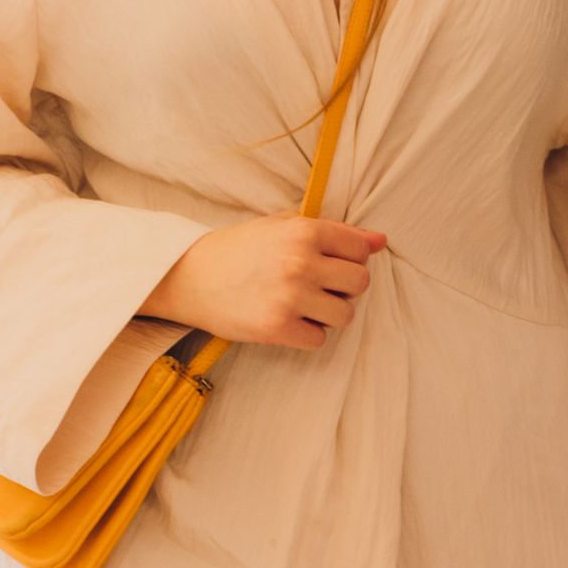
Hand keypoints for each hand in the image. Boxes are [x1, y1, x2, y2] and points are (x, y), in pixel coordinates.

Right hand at [154, 213, 388, 350]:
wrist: (188, 276)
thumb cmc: (238, 250)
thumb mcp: (282, 227)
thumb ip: (332, 233)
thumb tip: (380, 241)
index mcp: (304, 232)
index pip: (360, 250)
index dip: (350, 261)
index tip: (330, 266)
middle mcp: (301, 262)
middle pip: (360, 283)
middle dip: (345, 289)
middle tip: (319, 288)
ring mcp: (290, 296)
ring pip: (345, 315)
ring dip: (329, 315)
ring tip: (303, 306)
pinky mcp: (277, 327)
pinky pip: (319, 339)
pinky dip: (307, 334)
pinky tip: (288, 322)